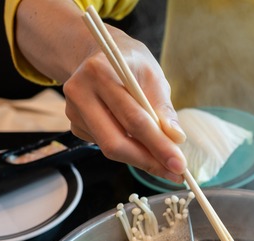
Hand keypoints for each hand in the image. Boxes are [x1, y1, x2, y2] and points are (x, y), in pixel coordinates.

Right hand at [63, 28, 186, 181]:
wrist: (99, 55)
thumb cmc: (131, 65)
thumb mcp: (154, 76)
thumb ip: (164, 108)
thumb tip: (176, 139)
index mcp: (101, 72)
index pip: (133, 119)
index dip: (158, 146)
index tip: (180, 165)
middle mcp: (80, 92)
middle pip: (115, 142)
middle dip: (148, 162)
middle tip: (175, 173)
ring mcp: (73, 111)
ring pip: (109, 148)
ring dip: (141, 158)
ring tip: (165, 160)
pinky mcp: (75, 125)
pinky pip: (105, 145)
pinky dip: (128, 150)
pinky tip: (141, 142)